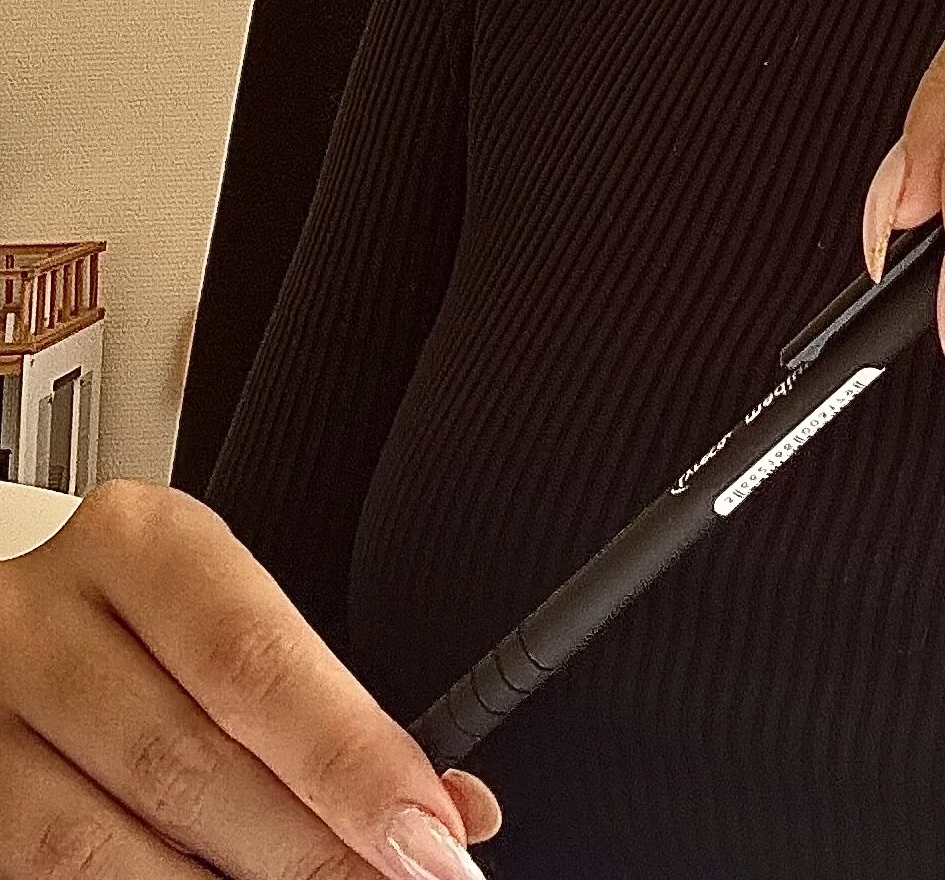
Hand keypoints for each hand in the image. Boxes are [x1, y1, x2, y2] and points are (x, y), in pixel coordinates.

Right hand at [0, 481, 501, 878]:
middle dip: (308, 851)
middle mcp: (42, 624)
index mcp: (138, 545)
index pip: (256, 660)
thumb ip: (329, 713)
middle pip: (188, 763)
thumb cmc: (143, 633)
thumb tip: (450, 812)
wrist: (13, 651)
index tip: (431, 839)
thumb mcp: (227, 626)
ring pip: (101, 851)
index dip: (350, 763)